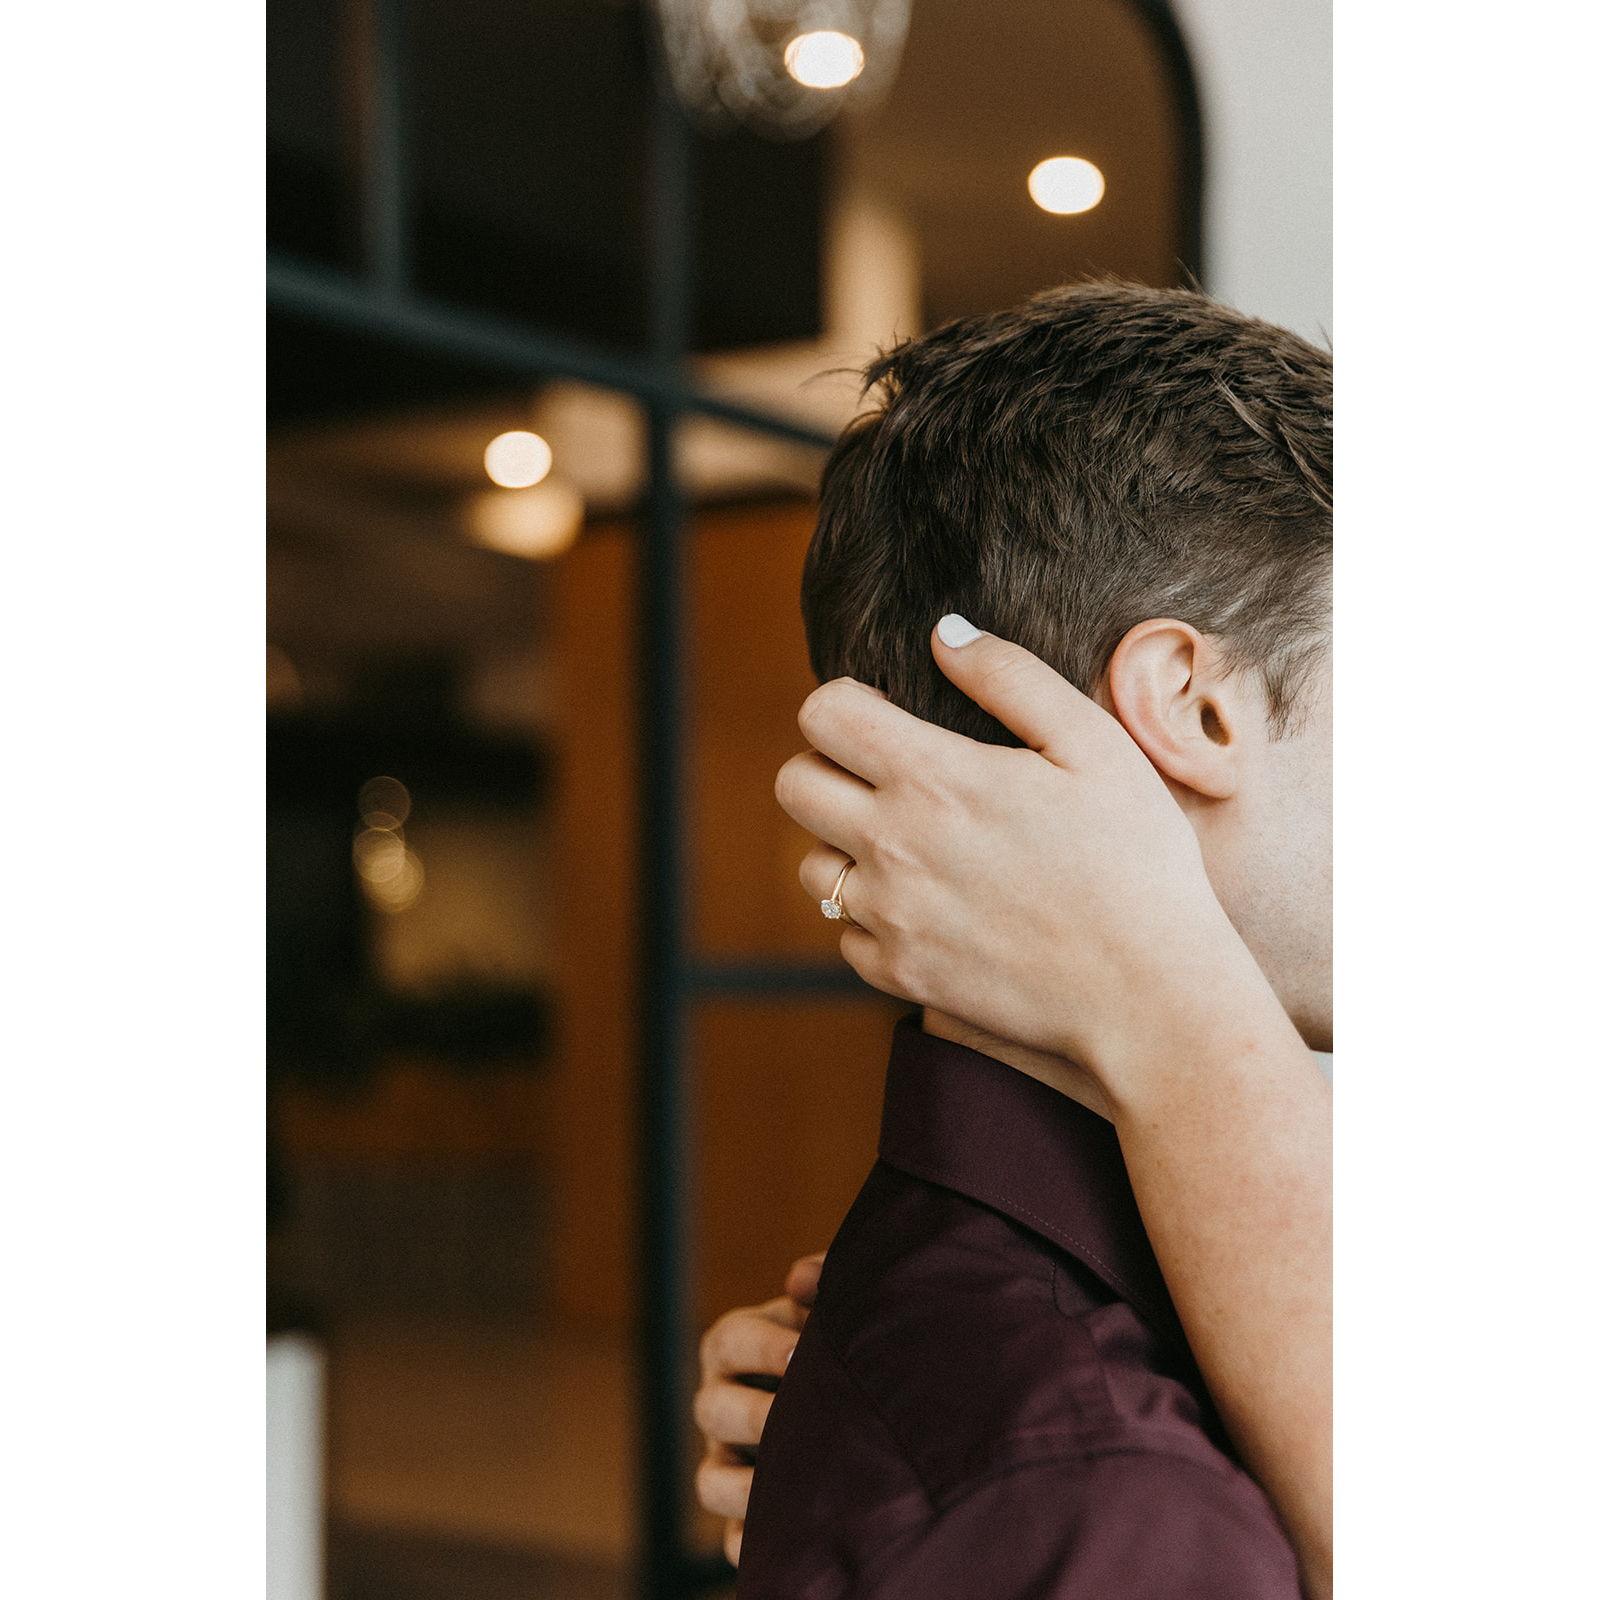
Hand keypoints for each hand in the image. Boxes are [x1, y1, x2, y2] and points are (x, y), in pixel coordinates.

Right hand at [695, 1254, 823, 1566]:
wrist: (870, 1390)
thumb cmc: (846, 1333)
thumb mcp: (838, 1302)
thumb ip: (827, 1281)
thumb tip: (800, 1280)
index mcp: (737, 1345)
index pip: (730, 1340)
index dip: (762, 1346)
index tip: (805, 1350)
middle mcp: (723, 1401)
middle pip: (710, 1409)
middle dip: (754, 1415)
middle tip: (797, 1417)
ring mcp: (729, 1460)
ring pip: (708, 1481)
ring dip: (743, 1488)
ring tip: (792, 1486)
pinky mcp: (746, 1513)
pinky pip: (733, 1540)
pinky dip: (752, 1546)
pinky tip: (791, 1542)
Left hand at [775, 622, 1265, 1106]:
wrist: (1149, 992)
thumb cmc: (1136, 860)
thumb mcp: (1093, 745)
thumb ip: (1010, 677)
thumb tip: (944, 633)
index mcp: (932, 778)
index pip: (823, 715)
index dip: (847, 704)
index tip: (888, 716)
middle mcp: (891, 846)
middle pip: (794, 785)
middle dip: (828, 768)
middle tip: (889, 778)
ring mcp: (889, 917)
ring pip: (813, 867)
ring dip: (848, 848)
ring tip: (917, 849)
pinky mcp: (899, 975)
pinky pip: (848, 936)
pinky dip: (878, 920)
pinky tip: (936, 910)